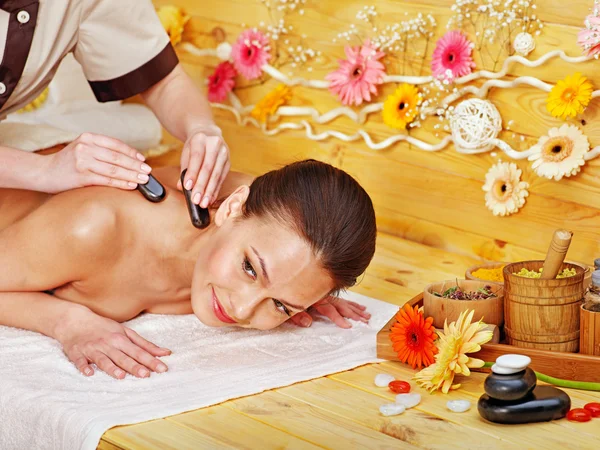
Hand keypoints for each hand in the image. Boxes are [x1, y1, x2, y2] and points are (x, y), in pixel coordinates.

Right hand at [41, 132, 150, 192]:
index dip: (132, 152)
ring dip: (131, 175)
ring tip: (143, 179)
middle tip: (148, 171)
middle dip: (135, 165)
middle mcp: (85, 147)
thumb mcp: (82, 148)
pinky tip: (131, 185)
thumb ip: (101, 150)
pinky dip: (121, 183)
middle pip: (117, 157)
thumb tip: (130, 159)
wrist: (44, 172)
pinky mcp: (81, 176)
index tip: (143, 160)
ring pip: (114, 169)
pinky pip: (106, 180)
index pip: (116, 144)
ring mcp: (83, 162)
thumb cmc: (68, 162)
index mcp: (88, 137)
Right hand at [56, 306, 170, 378]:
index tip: (162, 368)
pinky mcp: (77, 354)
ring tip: (121, 376)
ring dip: (111, 368)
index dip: (151, 360)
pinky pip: (80, 362)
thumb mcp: (125, 332)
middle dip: (135, 366)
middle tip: (146, 375)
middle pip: (123, 357)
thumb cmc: (104, 328)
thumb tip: (165, 352)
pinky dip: (84, 367)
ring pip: (103, 360)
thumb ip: (144, 344)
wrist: (75, 321)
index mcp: (121, 339)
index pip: (139, 352)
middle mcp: (108, 344)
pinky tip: (89, 373)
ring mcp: (92, 349)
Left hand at [178, 124, 229, 207]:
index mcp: (200, 138)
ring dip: (210, 191)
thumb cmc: (194, 145)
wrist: (208, 133)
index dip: (192, 173)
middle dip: (202, 186)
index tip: (187, 187)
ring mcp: (224, 153)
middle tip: (196, 200)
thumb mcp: (186, 152)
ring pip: (216, 175)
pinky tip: (211, 199)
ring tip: (204, 203)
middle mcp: (215, 144)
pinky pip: (222, 178)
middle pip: (208, 168)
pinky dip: (215, 190)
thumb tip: (182, 187)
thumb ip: (184, 169)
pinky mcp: (229, 162)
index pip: (197, 157)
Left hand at [289, 296, 370, 328]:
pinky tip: (359, 306)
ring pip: (343, 301)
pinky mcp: (326, 293)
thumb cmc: (282, 295)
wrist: (281, 278)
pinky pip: (341, 298)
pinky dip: (351, 302)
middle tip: (365, 321)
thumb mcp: (286, 307)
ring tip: (366, 315)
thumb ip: (296, 315)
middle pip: (340, 304)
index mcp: (314, 298)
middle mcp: (322, 294)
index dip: (339, 318)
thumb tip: (308, 323)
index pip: (329, 310)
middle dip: (353, 313)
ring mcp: (325, 293)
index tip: (348, 325)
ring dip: (355, 308)